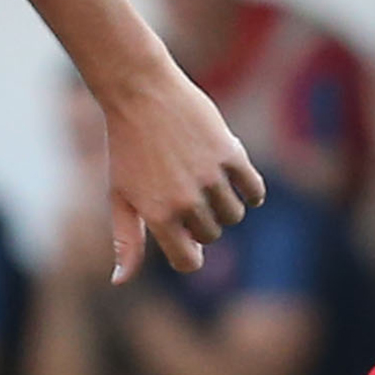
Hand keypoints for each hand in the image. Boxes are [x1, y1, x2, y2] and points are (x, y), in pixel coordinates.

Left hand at [99, 72, 263, 277]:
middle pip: (211, 235)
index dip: (188, 254)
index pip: (189, 261)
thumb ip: (126, 241)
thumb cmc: (126, 147)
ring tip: (207, 185)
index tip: (184, 240)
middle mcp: (187, 200)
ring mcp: (210, 177)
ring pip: (234, 215)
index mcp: (158, 215)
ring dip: (224, 206)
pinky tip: (235, 181)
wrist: (140, 92)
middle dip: (201, 223)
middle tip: (186, 196)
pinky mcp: (231, 154)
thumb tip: (119, 282)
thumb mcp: (120, 196)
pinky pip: (254, 190)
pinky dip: (250, 191)